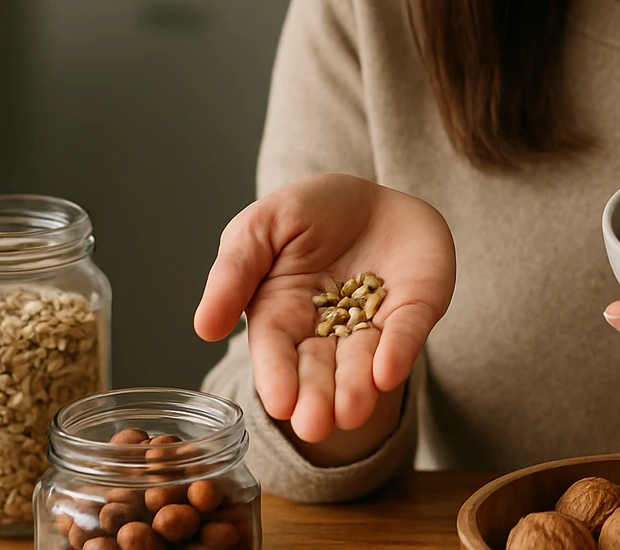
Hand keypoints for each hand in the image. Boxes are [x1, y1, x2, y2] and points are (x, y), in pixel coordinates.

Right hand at [194, 173, 454, 442]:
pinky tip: (389, 371)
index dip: (278, 379)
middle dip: (319, 398)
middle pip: (320, 370)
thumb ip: (233, 272)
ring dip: (359, 387)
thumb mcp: (259, 228)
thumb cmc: (307, 213)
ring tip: (353, 411)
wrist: (372, 193)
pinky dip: (399, 350)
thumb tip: (204, 328)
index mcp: (281, 314)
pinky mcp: (415, 308)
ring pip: (364, 361)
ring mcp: (374, 322)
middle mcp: (328, 330)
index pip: (276, 354)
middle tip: (317, 426)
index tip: (280, 404)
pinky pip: (407, 331)